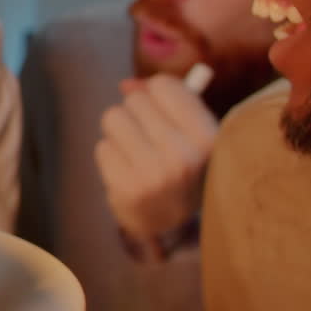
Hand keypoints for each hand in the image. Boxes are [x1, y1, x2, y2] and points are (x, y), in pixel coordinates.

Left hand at [95, 73, 216, 251]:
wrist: (172, 224)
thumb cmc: (180, 165)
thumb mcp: (189, 132)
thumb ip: (164, 101)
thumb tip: (126, 85)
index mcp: (208, 137)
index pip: (164, 86)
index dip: (156, 93)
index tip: (161, 108)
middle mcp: (184, 156)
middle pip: (134, 100)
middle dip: (136, 113)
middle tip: (149, 137)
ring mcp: (154, 175)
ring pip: (113, 118)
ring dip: (120, 132)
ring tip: (137, 153)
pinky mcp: (127, 189)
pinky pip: (103, 147)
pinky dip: (111, 155)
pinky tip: (128, 171)